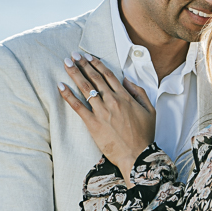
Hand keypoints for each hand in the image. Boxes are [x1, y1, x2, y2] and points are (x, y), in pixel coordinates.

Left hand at [58, 53, 154, 181]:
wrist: (137, 155)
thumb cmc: (144, 135)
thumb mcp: (150, 110)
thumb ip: (139, 92)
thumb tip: (127, 79)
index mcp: (125, 96)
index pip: (108, 75)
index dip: (97, 64)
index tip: (88, 57)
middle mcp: (112, 101)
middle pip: (95, 78)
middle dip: (83, 64)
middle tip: (73, 55)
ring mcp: (102, 112)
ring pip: (86, 88)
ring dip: (75, 74)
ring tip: (66, 63)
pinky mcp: (93, 124)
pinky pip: (78, 107)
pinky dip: (68, 95)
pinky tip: (61, 86)